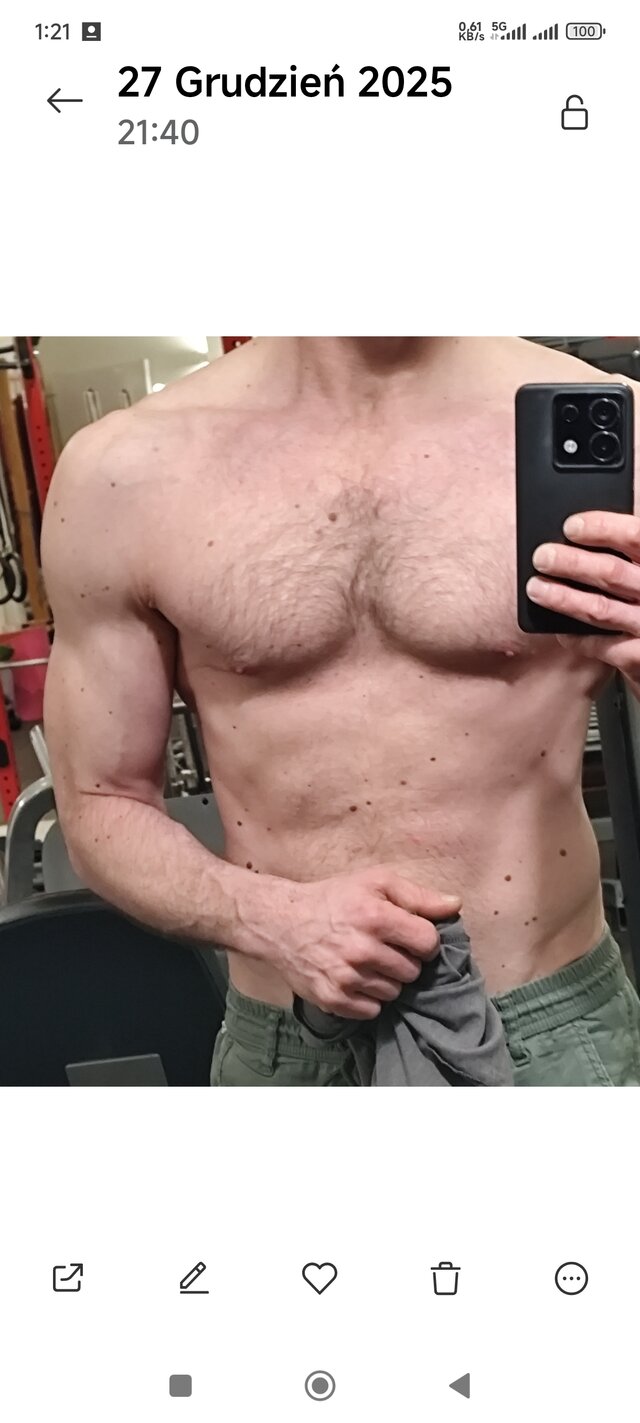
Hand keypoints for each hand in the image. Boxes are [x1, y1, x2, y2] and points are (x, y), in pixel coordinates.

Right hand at [264, 865, 460, 1019]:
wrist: (280, 923)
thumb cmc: (333, 899)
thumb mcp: (375, 883)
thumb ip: (418, 895)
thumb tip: (455, 905)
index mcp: (377, 917)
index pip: (428, 943)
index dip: (423, 941)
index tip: (409, 936)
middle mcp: (362, 950)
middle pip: (412, 971)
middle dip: (404, 960)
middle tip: (383, 948)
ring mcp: (347, 978)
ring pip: (394, 992)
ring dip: (386, 980)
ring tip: (367, 962)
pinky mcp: (334, 999)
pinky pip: (373, 1010)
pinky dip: (369, 998)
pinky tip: (355, 978)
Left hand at [526, 511, 639, 686]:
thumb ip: (625, 558)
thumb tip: (576, 536)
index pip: (636, 536)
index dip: (603, 528)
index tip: (570, 526)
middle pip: (613, 572)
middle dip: (572, 563)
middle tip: (542, 557)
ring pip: (601, 608)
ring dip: (564, 598)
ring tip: (536, 588)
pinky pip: (602, 646)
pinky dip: (576, 636)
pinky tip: (560, 630)